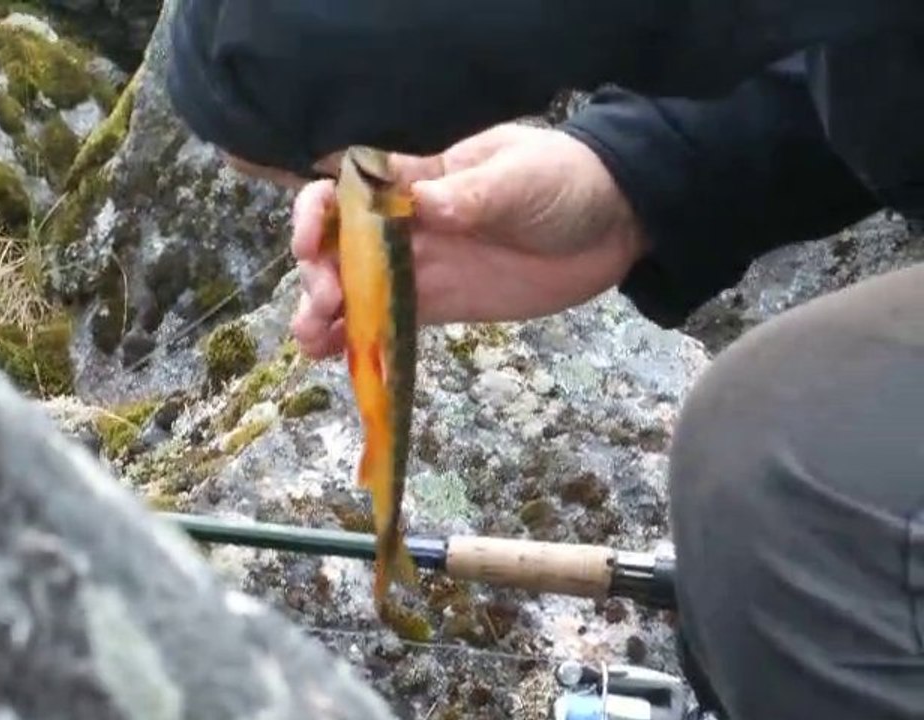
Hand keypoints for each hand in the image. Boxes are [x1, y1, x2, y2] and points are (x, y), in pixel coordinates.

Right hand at [286, 123, 649, 358]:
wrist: (614, 223)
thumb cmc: (565, 180)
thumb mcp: (521, 178)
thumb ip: (471, 196)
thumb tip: (420, 206)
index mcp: (422, 180)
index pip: (351, 190)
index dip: (319, 212)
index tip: (313, 243)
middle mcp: (411, 224)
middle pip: (343, 246)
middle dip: (321, 272)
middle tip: (327, 302)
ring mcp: (426, 266)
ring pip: (361, 288)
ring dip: (327, 310)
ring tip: (311, 339)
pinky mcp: (444, 304)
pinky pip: (394, 320)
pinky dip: (363, 337)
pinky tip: (336, 356)